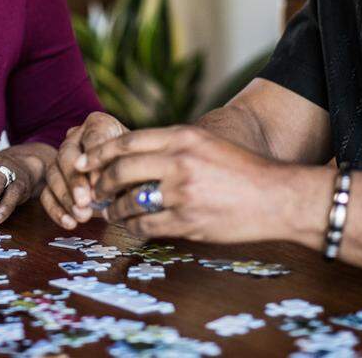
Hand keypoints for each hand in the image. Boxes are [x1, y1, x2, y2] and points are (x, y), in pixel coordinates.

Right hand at [40, 111, 127, 229]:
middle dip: (75, 180)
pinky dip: (56, 209)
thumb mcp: (138, 164)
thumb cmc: (136, 166)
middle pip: (67, 154)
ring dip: (66, 197)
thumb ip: (127, 171)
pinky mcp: (54, 178)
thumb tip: (116, 190)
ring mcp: (62, 157)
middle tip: (85, 201)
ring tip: (82, 216)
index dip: (95, 160)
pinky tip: (70, 222)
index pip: (93, 136)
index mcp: (100, 124)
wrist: (129, 172)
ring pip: (53, 173)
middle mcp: (77, 136)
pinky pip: (46, 192)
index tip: (100, 183)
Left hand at [79, 125, 285, 241]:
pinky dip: (133, 226)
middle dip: (100, 183)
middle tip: (93, 190)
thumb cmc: (243, 170)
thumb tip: (134, 153)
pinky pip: (146, 225)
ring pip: (130, 201)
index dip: (99, 153)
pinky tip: (131, 225)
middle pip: (122, 171)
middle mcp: (180, 162)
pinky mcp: (188, 221)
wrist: (278, 197)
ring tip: (110, 211)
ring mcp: (183, 193)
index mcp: (183, 137)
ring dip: (114, 209)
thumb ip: (174, 145)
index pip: (128, 141)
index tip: (83, 160)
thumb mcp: (208, 143)